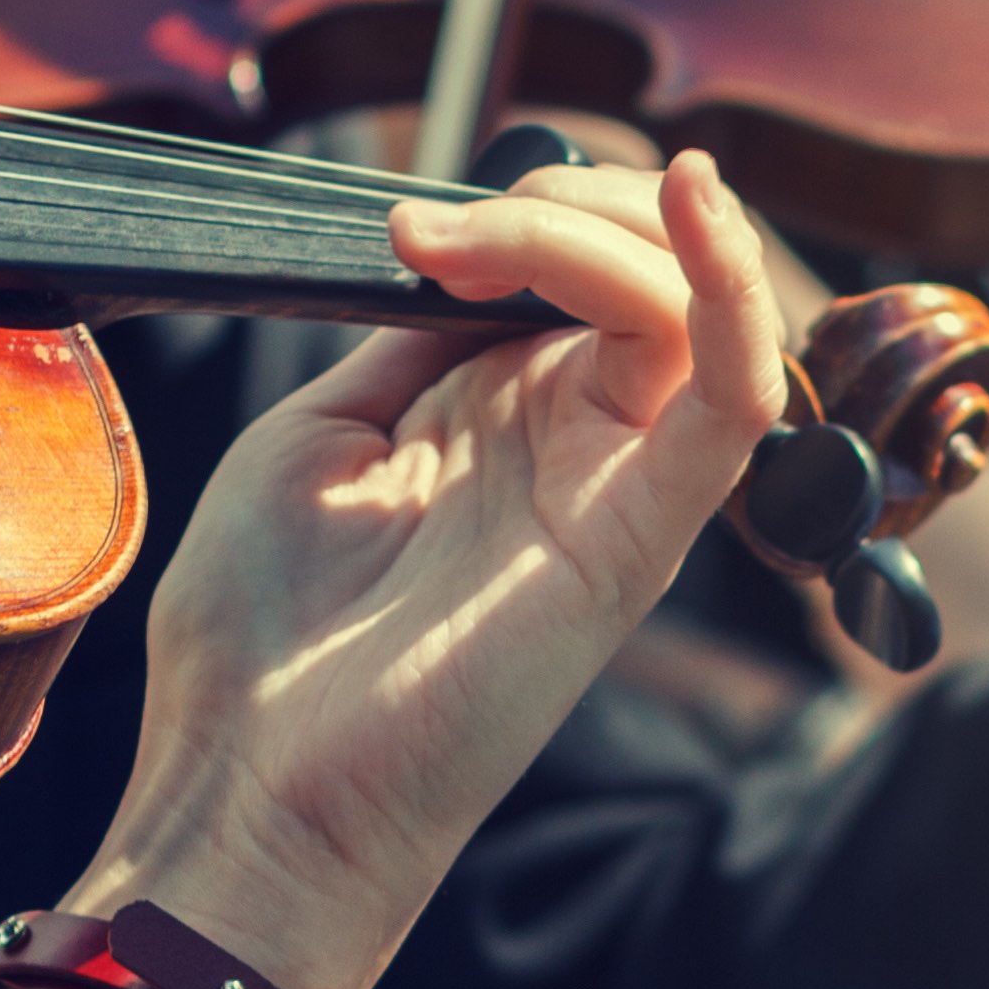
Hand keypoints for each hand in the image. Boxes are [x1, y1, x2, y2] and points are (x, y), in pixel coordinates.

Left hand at [72, 153, 789, 988]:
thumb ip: (404, 342)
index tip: (406, 224)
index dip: (523, 210)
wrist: (252, 788)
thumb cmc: (264, 643)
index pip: (579, 269)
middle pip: (649, 272)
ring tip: (507, 228)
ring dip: (613, 228)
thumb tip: (458, 255)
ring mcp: (616, 491)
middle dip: (572, 200)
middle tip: (448, 228)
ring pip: (692, 309)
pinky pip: (736, 398)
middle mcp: (575, 449)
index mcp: (497, 421)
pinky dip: (733, 290)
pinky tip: (694, 204)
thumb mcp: (316, 437)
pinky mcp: (638, 539)